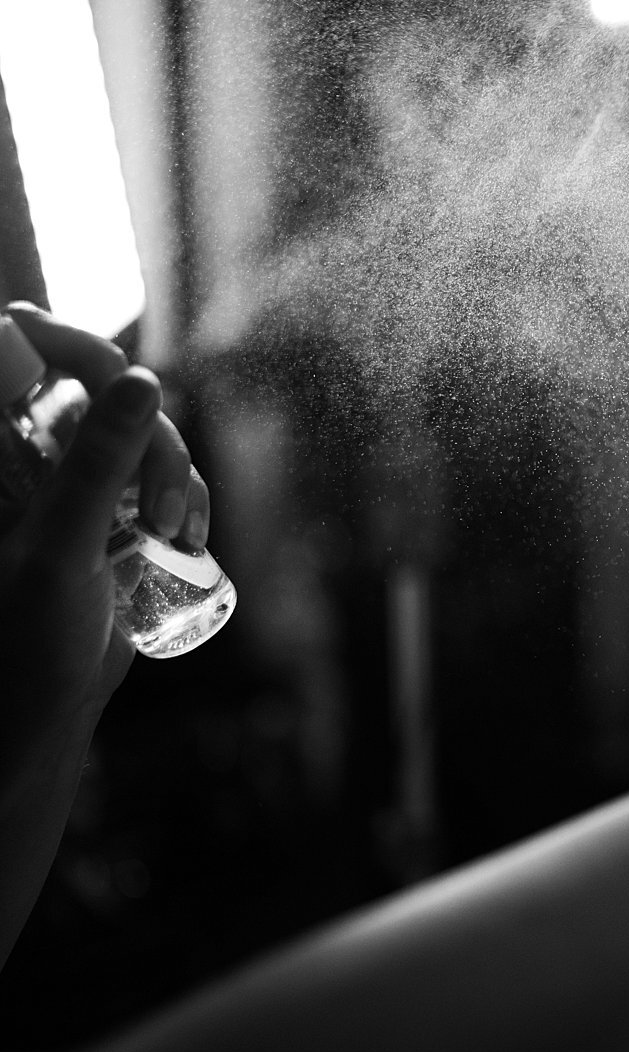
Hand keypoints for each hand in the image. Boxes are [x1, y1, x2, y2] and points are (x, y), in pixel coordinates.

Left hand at [0, 305, 210, 753]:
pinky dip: (185, 495)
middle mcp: (29, 455)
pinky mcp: (109, 509)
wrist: (43, 710)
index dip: (62, 340)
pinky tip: (187, 536)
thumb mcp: (61, 546)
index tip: (94, 352)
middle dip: (152, 442)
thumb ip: (97, 463)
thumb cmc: (24, 638)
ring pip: (143, 431)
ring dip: (175, 476)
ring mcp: (72, 480)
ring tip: (174, 535)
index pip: (28, 364)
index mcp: (0, 455)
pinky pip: (161, 471)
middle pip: (107, 392)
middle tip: (159, 508)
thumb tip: (138, 379)